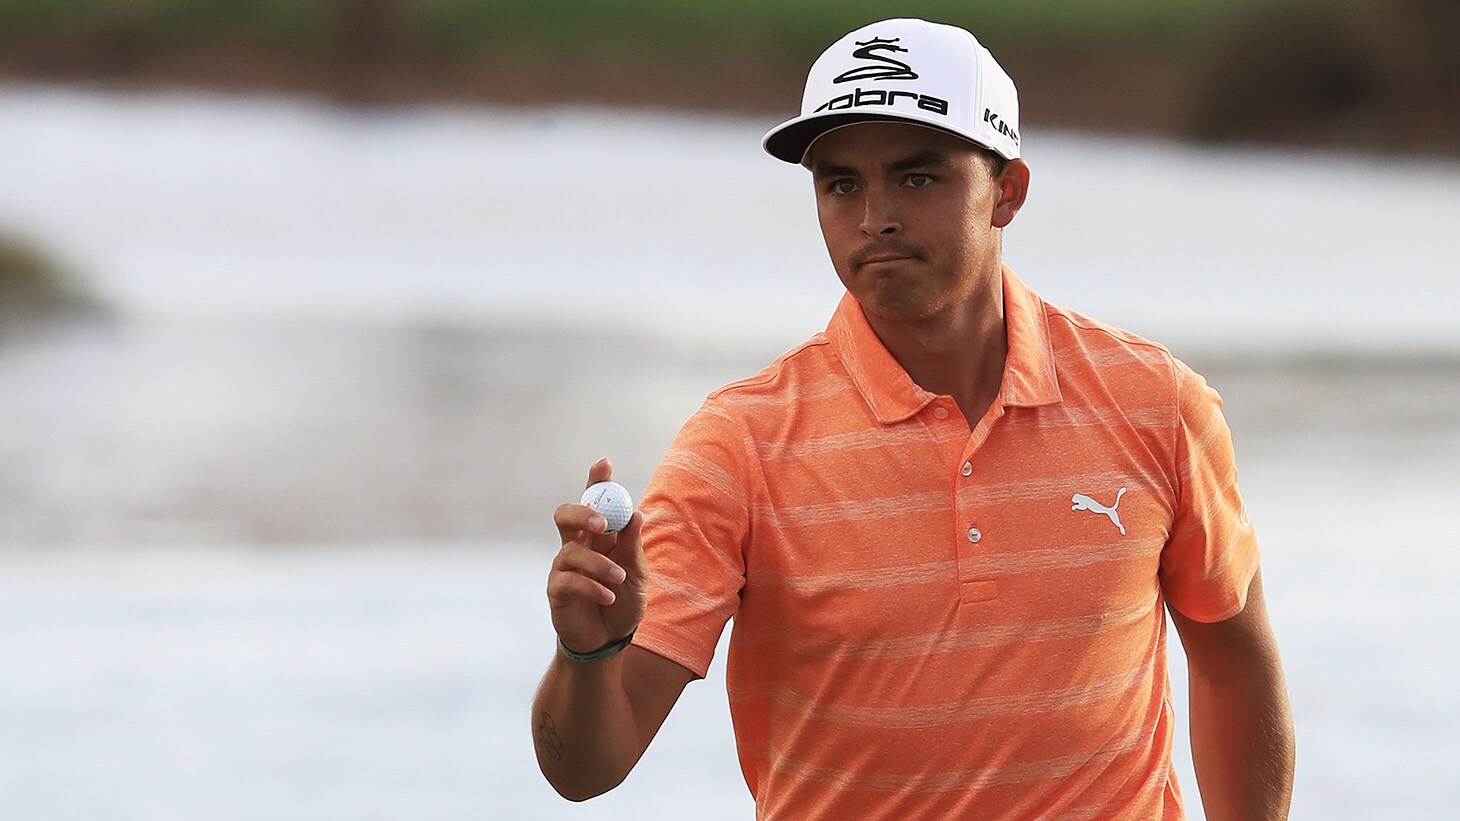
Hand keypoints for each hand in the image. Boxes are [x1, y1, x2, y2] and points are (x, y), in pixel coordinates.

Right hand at [549, 459, 647, 654]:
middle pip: (565, 515)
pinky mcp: (557, 590)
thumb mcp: (637, 575)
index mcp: (599, 536)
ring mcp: (564, 567)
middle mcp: (577, 545)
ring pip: (571, 551)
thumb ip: (633, 547)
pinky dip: (592, 586)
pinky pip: (569, 580)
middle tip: (602, 523)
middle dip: (582, 513)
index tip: (604, 464)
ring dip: (599, 563)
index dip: (596, 481)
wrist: (609, 639)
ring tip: (620, 577)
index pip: (594, 502)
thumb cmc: (623, 602)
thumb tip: (637, 514)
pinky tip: (609, 596)